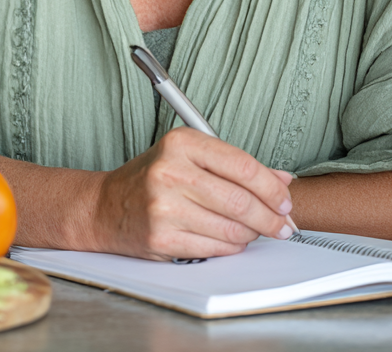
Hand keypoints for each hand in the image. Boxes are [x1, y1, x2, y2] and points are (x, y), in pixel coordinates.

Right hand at [90, 127, 293, 259]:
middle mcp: (171, 171)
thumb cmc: (152, 177)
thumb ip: (235, 165)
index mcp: (182, 143)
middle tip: (283, 224)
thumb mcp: (190, 156)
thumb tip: (283, 179)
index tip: (286, 200)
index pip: (242, 165)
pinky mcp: (162, 237)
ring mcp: (165, 206)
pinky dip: (232, 246)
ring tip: (256, 230)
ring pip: (231, 228)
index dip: (272, 187)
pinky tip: (231, 239)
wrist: (105, 206)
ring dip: (253, 234)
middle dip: (270, 217)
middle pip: (240, 201)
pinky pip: (215, 247)